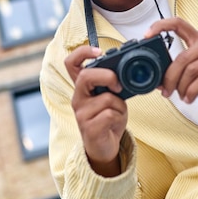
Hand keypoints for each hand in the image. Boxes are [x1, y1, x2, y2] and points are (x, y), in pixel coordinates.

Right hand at [64, 46, 126, 176]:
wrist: (104, 147)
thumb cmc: (108, 119)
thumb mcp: (111, 97)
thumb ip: (113, 84)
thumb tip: (126, 75)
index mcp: (82, 87)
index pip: (71, 63)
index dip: (83, 53)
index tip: (98, 52)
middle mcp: (78, 97)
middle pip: (86, 76)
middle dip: (108, 76)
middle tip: (118, 85)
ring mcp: (81, 113)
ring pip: (106, 98)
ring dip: (120, 105)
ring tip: (117, 113)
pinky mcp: (88, 128)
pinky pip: (110, 114)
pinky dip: (119, 117)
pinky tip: (114, 124)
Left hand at [145, 17, 197, 103]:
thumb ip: (183, 69)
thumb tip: (160, 82)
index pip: (178, 24)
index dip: (160, 26)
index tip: (147, 35)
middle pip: (181, 58)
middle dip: (170, 78)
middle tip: (166, 91)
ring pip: (191, 71)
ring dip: (182, 87)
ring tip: (182, 96)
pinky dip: (193, 92)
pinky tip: (190, 98)